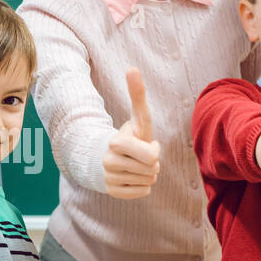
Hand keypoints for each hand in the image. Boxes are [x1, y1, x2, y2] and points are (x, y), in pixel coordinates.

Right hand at [103, 67, 160, 198]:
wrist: (106, 157)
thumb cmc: (130, 136)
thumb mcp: (137, 117)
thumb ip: (137, 94)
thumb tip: (132, 67)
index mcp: (116, 142)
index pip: (152, 156)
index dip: (153, 150)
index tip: (143, 143)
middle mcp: (109, 162)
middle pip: (153, 169)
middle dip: (153, 163)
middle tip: (141, 156)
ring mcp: (109, 178)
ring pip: (148, 181)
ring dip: (148, 174)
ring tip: (136, 165)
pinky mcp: (112, 192)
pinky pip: (143, 192)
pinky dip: (142, 185)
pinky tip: (132, 176)